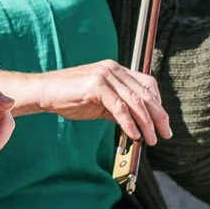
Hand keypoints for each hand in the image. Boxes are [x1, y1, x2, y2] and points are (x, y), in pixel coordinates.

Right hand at [0, 61, 172, 145]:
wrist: (44, 92)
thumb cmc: (70, 98)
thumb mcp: (100, 103)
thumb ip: (119, 110)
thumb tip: (139, 126)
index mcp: (116, 70)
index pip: (147, 85)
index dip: (158, 104)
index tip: (163, 123)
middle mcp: (114, 69)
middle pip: (145, 93)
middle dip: (158, 116)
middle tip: (165, 134)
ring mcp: (105, 75)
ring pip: (135, 101)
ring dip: (146, 123)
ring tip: (151, 139)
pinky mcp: (96, 85)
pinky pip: (119, 107)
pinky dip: (129, 123)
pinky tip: (134, 135)